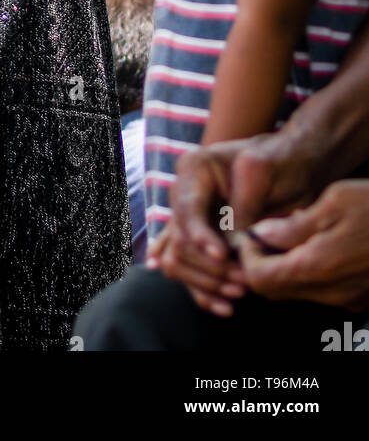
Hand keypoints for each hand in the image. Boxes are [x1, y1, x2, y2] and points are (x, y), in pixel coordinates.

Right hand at [150, 134, 320, 314]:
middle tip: (243, 282)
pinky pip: (188, 272)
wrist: (291, 164)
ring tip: (239, 294)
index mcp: (194, 169)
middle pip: (178, 240)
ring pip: (176, 261)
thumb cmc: (279, 160)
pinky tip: (224, 307)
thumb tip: (232, 246)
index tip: (223, 256)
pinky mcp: (200, 242)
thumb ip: (244, 205)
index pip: (186, 209)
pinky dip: (202, 292)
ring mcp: (190, 220)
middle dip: (208, 267)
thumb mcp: (263, 171)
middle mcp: (184, 195)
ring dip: (205, 283)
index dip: (200, 236)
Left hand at [240, 181, 368, 310]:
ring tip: (289, 234)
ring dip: (283, 268)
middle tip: (264, 233)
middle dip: (260, 264)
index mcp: (318, 266)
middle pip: (274, 291)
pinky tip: (315, 244)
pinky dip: (306, 273)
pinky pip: (320, 292)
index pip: (260, 279)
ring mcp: (347, 299)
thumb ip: (293, 225)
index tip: (248, 233)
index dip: (246, 256)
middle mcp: (331, 291)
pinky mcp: (359, 298)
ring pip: (296, 293)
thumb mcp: (334, 200)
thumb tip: (262, 234)